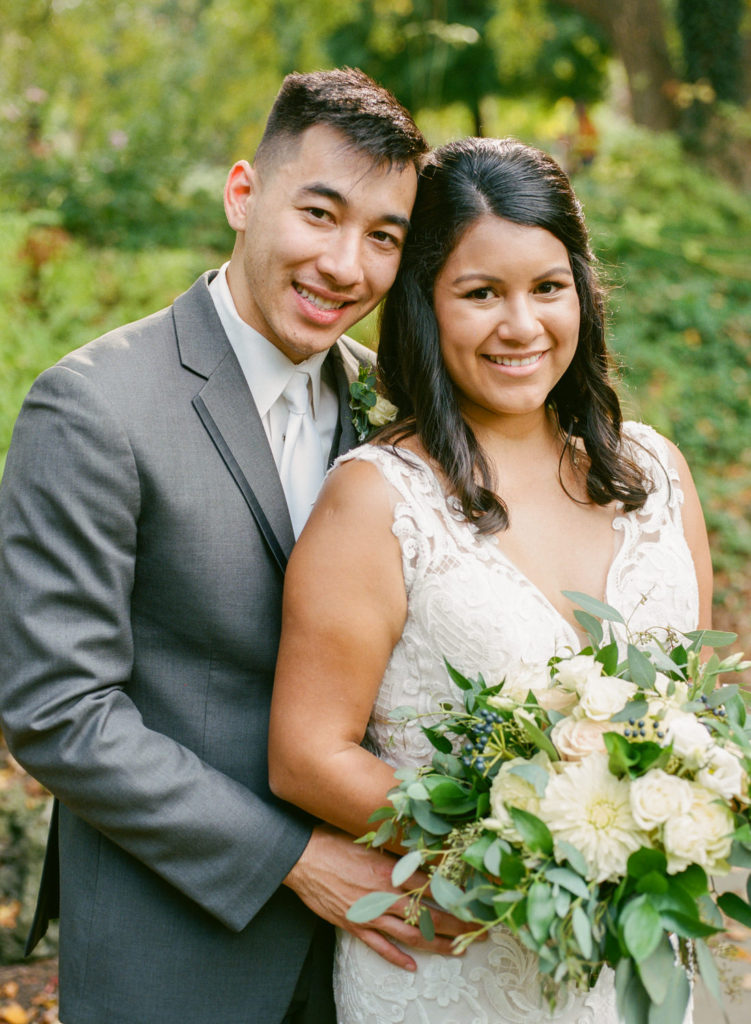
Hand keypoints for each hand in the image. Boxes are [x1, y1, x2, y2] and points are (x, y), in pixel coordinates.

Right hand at [283, 824, 472, 970]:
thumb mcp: (369, 838)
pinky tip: (412, 966)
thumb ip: (395, 848)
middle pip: (429, 917)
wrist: (301, 858)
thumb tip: (420, 844)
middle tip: (479, 933)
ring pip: (410, 936)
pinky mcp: (354, 926)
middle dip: (457, 926)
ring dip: (436, 946)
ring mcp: (370, 915)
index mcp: (391, 872)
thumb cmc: (333, 840)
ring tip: (457, 952)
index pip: (434, 888)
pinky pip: (380, 947)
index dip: (458, 896)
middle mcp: (385, 897)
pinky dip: (397, 958)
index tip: (477, 901)